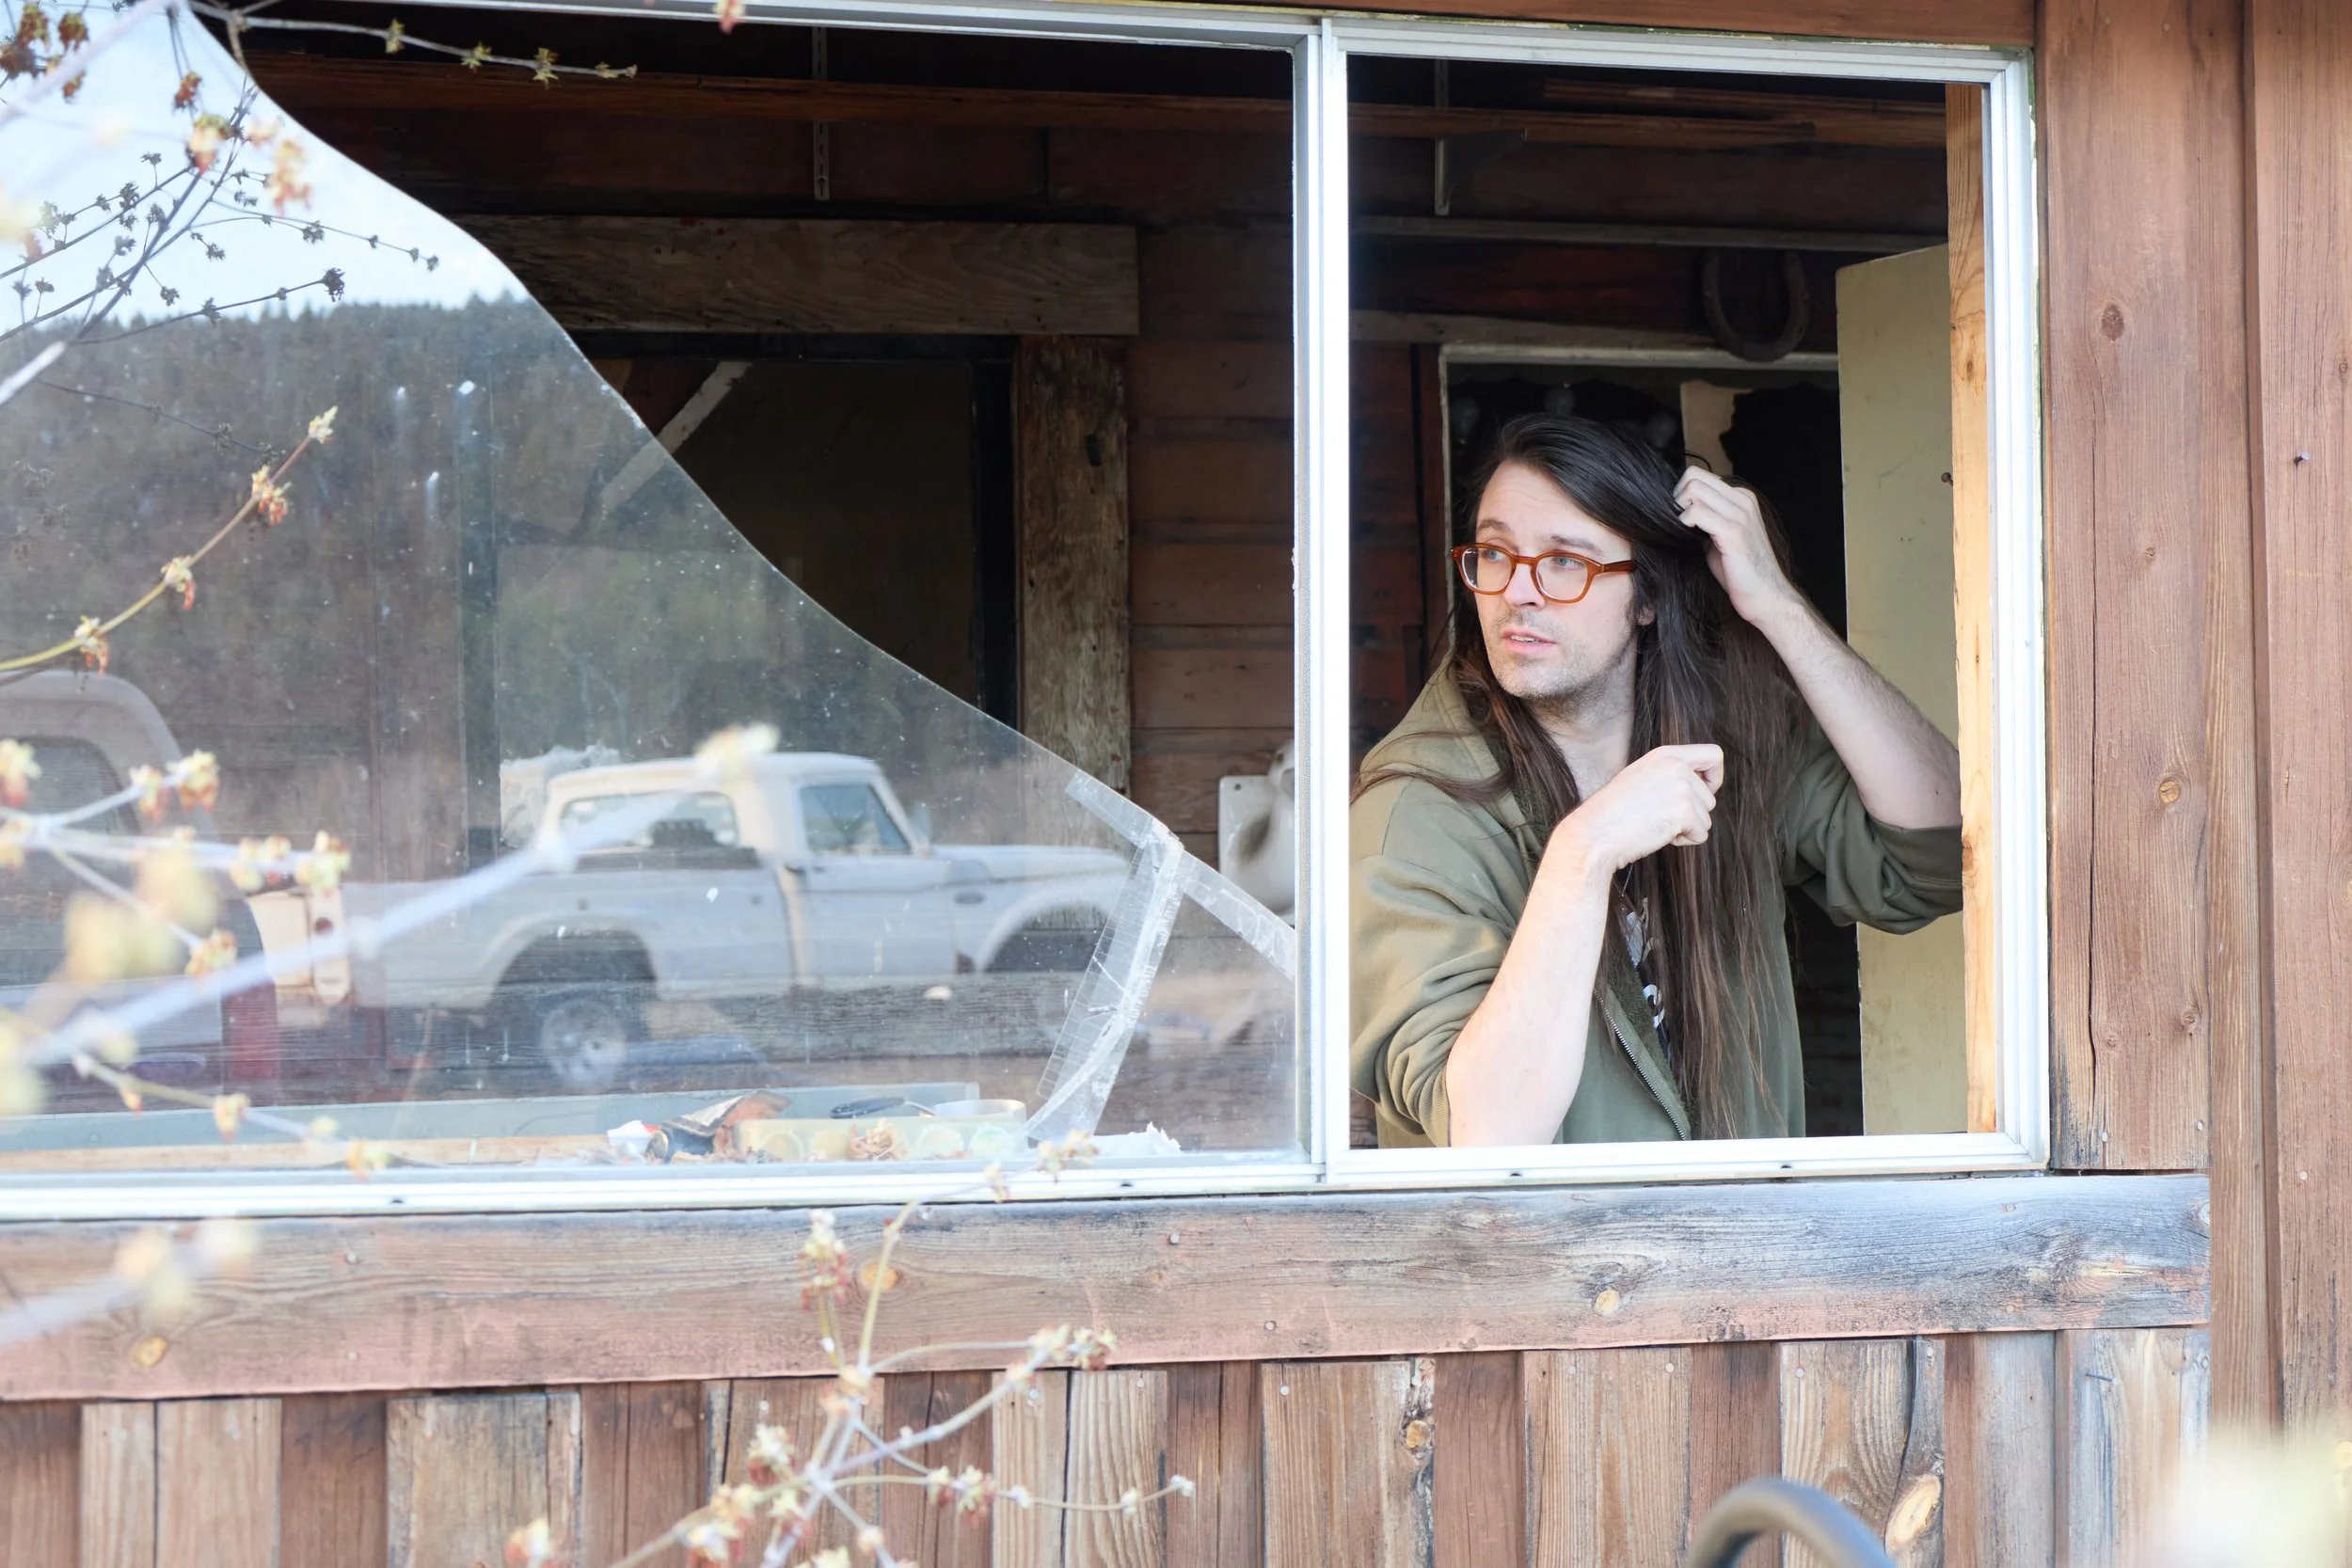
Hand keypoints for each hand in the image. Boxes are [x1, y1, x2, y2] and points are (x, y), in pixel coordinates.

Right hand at [1552, 744, 1724, 875]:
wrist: (1595, 833)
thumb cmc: (1613, 812)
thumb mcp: (1641, 777)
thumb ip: (1669, 774)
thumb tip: (1699, 785)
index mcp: (1665, 755)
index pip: (1714, 755)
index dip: (1714, 777)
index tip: (1701, 792)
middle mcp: (1677, 767)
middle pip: (1710, 796)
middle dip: (1692, 813)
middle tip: (1663, 817)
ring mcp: (1682, 788)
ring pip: (1706, 817)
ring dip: (1686, 829)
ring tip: (1656, 825)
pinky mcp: (1685, 812)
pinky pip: (1702, 834)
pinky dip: (1684, 841)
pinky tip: (1659, 835)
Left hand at [1674, 467, 1798, 628]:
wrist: (1766, 596)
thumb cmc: (1740, 571)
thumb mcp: (1721, 536)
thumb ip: (1707, 518)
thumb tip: (1679, 509)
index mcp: (1742, 498)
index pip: (1700, 475)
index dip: (1682, 493)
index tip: (1680, 516)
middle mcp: (1743, 501)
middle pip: (1693, 476)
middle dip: (1677, 497)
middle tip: (1677, 523)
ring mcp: (1740, 514)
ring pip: (1693, 489)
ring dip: (1679, 509)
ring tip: (1683, 530)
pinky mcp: (1733, 532)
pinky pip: (1696, 513)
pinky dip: (1684, 522)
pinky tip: (1687, 536)